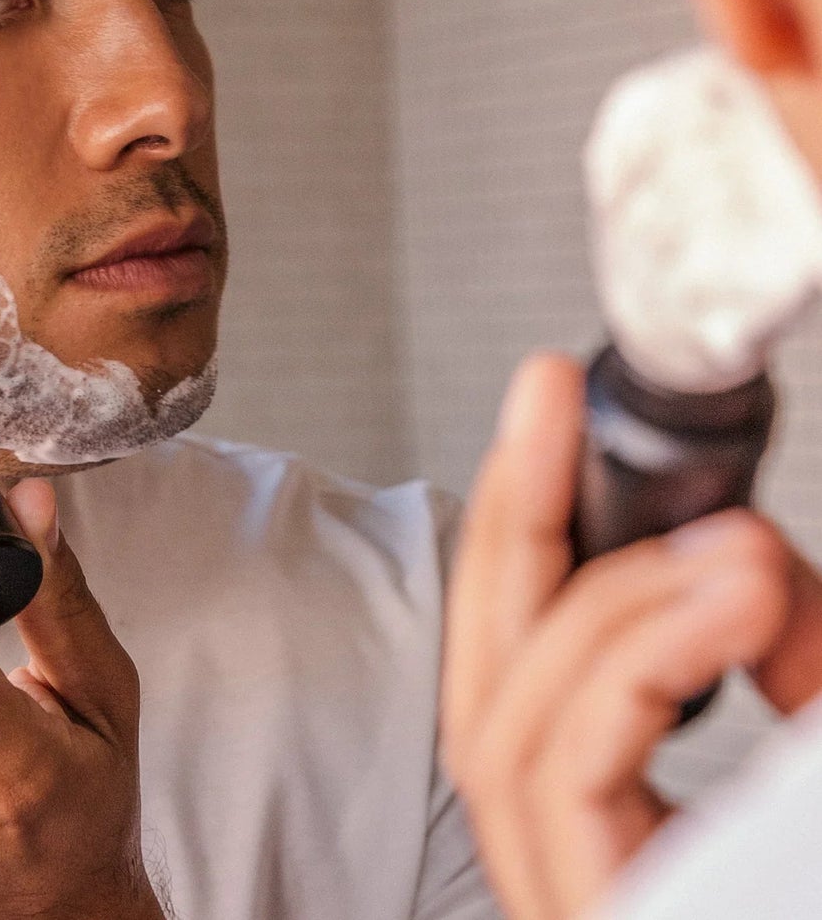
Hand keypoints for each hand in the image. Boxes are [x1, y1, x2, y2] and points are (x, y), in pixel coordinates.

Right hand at [442, 353, 821, 919]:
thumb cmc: (818, 864)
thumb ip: (783, 647)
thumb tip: (737, 555)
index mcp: (603, 817)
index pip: (517, 650)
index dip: (517, 513)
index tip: (544, 402)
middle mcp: (563, 863)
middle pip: (483, 676)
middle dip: (513, 520)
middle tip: (549, 406)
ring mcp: (568, 901)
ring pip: (505, 720)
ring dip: (609, 600)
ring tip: (726, 550)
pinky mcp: (591, 911)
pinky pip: (561, 775)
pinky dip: (633, 664)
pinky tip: (725, 606)